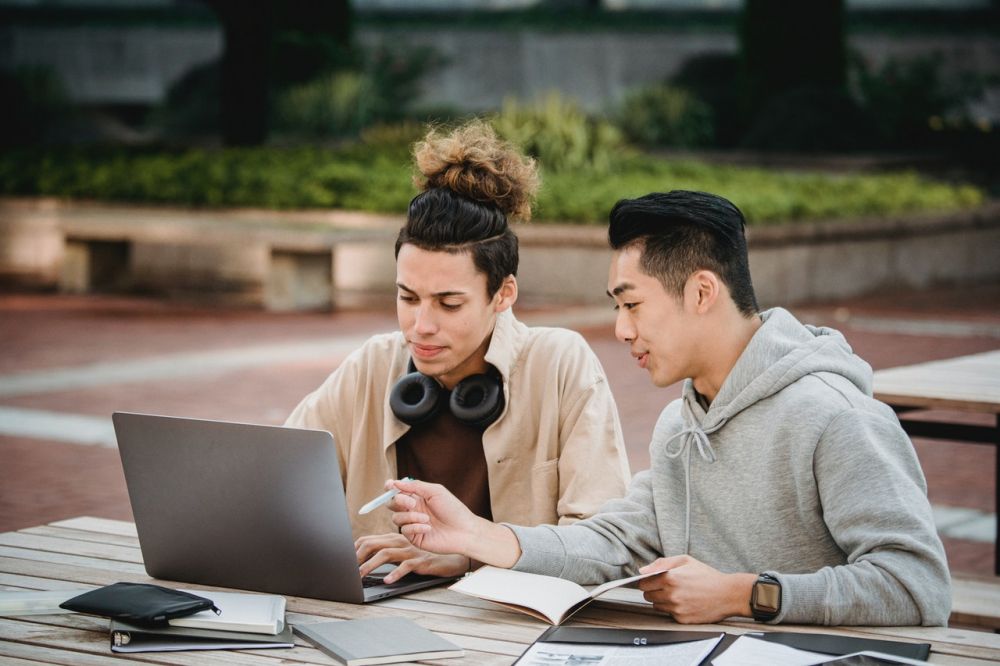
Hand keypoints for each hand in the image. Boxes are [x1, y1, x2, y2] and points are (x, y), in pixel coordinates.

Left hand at [355, 532, 468, 583]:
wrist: (447, 559)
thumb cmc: (420, 558)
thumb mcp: (400, 554)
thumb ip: (384, 554)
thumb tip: (361, 563)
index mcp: (393, 538)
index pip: (367, 540)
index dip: (353, 550)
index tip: (344, 562)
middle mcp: (399, 541)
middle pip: (373, 544)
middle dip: (357, 557)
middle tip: (347, 571)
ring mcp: (409, 550)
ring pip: (386, 554)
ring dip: (370, 565)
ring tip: (360, 576)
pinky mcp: (420, 560)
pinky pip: (406, 566)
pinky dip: (395, 573)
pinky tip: (388, 581)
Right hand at [387, 478, 520, 567]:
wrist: (464, 530)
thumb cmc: (453, 509)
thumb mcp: (435, 491)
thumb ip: (415, 486)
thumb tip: (395, 483)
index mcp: (417, 498)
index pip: (397, 492)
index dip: (390, 488)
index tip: (389, 486)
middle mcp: (412, 510)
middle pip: (391, 504)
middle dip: (398, 501)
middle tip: (412, 503)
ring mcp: (412, 524)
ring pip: (396, 518)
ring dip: (410, 516)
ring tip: (427, 518)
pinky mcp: (414, 538)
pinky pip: (405, 531)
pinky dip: (415, 527)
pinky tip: (428, 528)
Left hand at [637, 555, 755, 623]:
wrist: (728, 594)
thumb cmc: (707, 576)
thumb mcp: (685, 561)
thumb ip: (661, 563)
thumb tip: (642, 571)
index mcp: (669, 578)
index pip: (643, 584)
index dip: (647, 581)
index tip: (653, 580)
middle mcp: (671, 595)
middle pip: (648, 596)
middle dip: (654, 591)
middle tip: (667, 586)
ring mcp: (676, 609)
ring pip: (657, 606)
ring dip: (663, 600)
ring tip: (678, 594)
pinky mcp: (682, 619)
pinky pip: (669, 615)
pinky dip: (673, 610)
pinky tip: (685, 603)